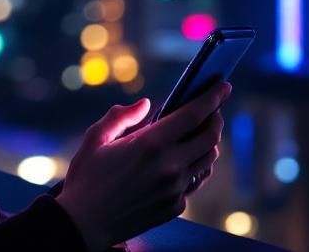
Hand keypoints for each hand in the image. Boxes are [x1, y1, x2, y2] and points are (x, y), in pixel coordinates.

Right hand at [54, 81, 230, 250]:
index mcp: (151, 144)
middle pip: (210, 138)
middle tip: (213, 110)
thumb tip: (146, 105)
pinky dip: (195, 167)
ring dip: (209, 143)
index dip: (212, 98)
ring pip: (208, 161)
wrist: (84, 223)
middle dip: (216, 119)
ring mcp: (175, 189)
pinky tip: (185, 162)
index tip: (223, 86)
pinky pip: (194, 181)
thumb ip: (122, 117)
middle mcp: (170, 166)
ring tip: (200, 134)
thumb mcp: (96, 139)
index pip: (193, 115)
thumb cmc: (86, 178)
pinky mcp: (175, 207)